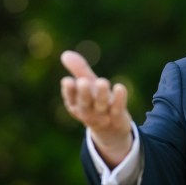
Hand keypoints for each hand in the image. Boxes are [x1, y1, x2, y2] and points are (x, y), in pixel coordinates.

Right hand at [60, 50, 133, 165]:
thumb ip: (79, 70)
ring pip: (101, 106)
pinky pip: (118, 109)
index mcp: (76, 105)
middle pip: (85, 103)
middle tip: (83, 81)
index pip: (70, 99)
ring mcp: (103, 117)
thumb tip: (65, 54)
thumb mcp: (87, 85)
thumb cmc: (95, 102)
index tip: (67, 81)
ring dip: (101, 94)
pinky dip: (119, 99)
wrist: (111, 130)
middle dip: (84, 93)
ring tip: (102, 82)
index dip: (68, 91)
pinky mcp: (118, 118)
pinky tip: (120, 87)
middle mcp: (87, 112)